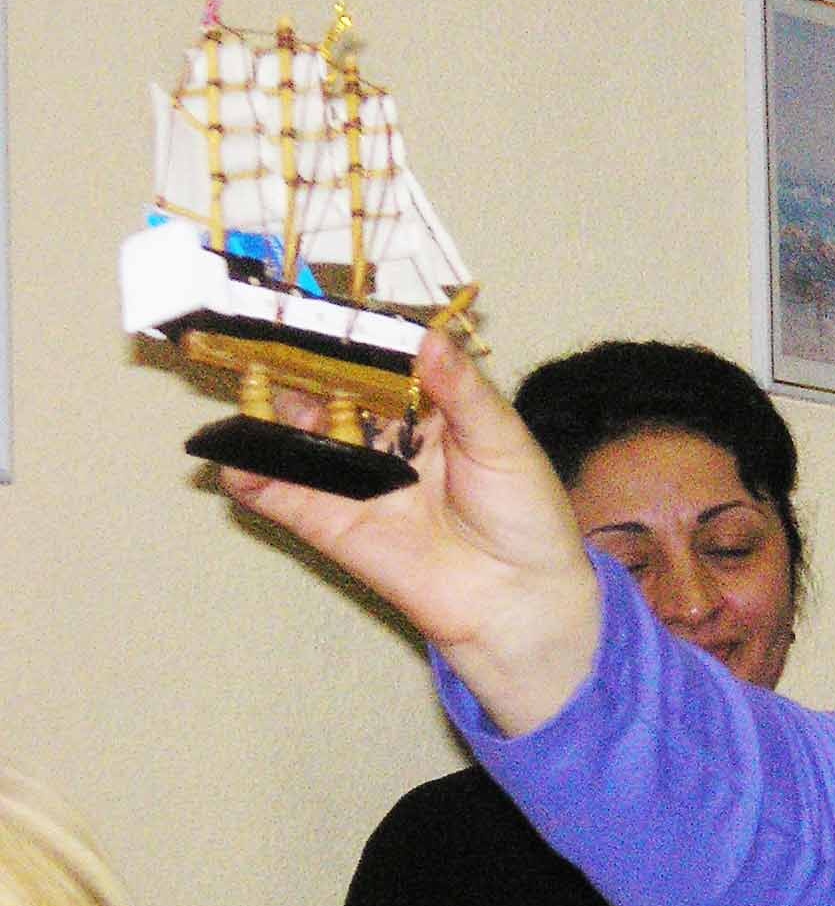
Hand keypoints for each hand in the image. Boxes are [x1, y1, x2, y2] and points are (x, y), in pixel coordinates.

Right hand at [219, 330, 600, 734]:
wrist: (518, 597)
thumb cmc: (526, 513)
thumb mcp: (502, 439)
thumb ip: (461, 390)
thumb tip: (427, 337)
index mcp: (428, 409)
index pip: (379, 363)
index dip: (349, 338)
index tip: (319, 308)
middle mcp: (385, 439)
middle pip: (328, 393)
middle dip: (296, 366)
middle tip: (265, 335)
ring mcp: (354, 480)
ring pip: (296, 436)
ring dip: (269, 411)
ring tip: (250, 383)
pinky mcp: (330, 522)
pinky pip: (280, 494)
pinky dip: (251, 474)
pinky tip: (237, 455)